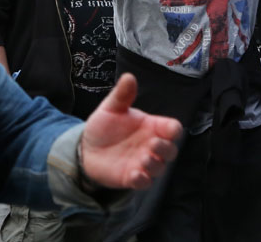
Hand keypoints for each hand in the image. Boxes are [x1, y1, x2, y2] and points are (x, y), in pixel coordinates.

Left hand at [79, 73, 181, 189]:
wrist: (86, 149)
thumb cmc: (104, 127)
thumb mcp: (111, 108)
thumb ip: (122, 95)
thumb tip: (129, 77)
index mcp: (151, 127)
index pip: (172, 129)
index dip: (174, 129)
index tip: (171, 129)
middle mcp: (151, 145)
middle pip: (171, 150)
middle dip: (166, 148)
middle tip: (154, 144)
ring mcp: (143, 163)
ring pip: (160, 167)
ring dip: (155, 164)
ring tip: (143, 159)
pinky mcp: (132, 178)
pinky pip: (144, 182)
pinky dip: (143, 180)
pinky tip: (135, 174)